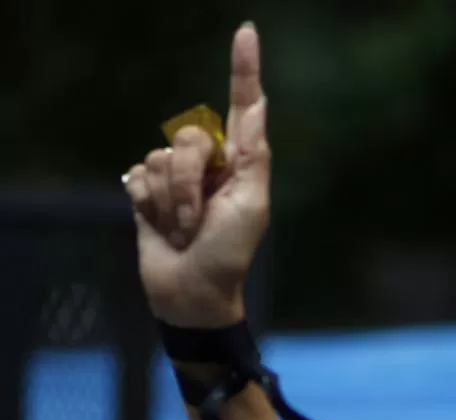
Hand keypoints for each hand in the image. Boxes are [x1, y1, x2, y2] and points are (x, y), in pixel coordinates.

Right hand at [123, 22, 269, 327]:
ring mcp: (175, 178)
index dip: (243, 71)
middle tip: (198, 221)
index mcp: (239, 164)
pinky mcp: (147, 193)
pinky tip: (160, 227)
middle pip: (187, 137)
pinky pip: (137, 176)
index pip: (242, 108)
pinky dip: (147, 204)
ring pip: (159, 159)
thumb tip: (259, 105)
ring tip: (183, 231)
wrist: (191, 293)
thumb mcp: (251, 207)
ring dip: (171, 202)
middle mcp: (206, 164)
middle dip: (189, 183)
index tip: (246, 32)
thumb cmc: (228, 256)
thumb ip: (253, 156)